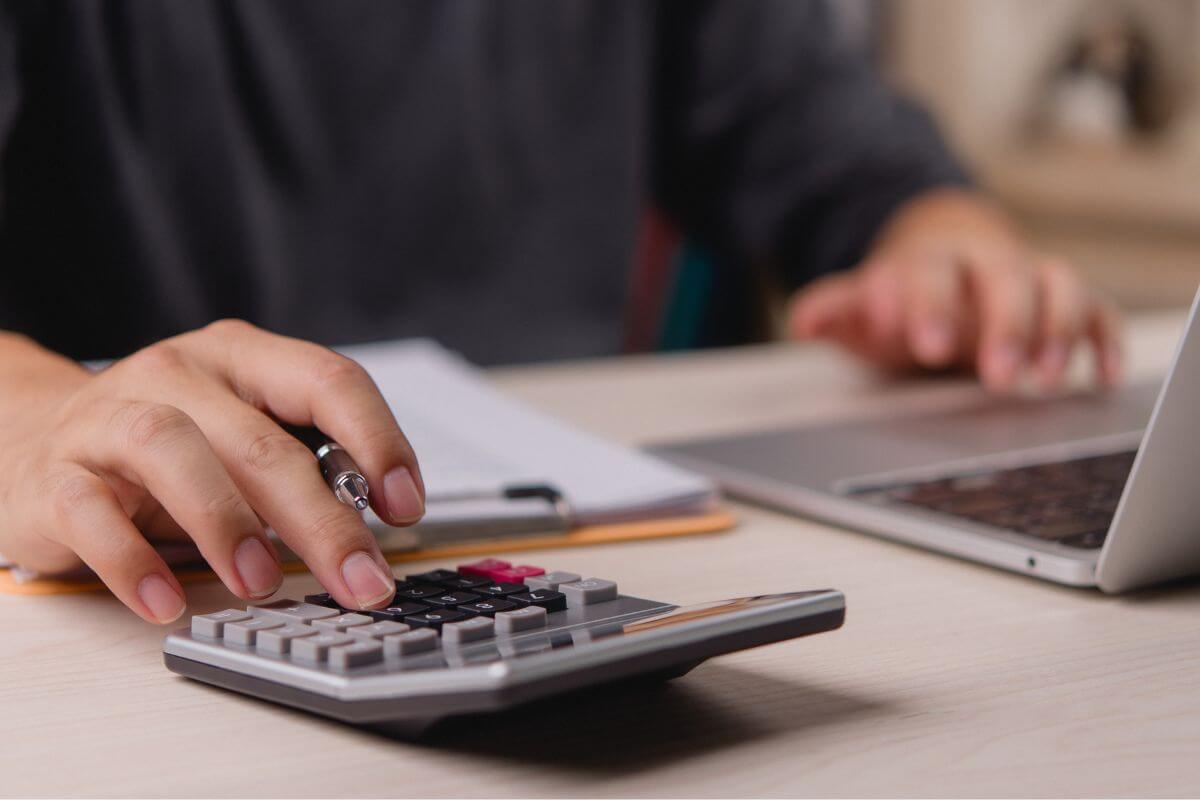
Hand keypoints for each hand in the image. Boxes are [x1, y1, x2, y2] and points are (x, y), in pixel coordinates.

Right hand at [0, 321, 423, 621]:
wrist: (36, 443)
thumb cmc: (167, 448)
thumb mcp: (241, 435)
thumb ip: (302, 463)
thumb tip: (375, 528)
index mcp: (243, 357)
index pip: (327, 380)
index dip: (378, 440)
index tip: (405, 507)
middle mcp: (179, 373)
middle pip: (261, 440)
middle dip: (322, 519)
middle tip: (361, 579)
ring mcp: (109, 418)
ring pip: (171, 451)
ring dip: (227, 523)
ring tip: (261, 581)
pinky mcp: (55, 475)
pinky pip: (90, 514)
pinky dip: (132, 563)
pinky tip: (167, 602)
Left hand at [787, 189, 1122, 391]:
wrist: (943, 264)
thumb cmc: (899, 300)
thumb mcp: (862, 310)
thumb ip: (836, 312)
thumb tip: (802, 321)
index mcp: (929, 262)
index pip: (931, 273)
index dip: (928, 304)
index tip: (924, 343)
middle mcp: (985, 263)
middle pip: (1004, 277)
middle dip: (1004, 325)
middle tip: (996, 376)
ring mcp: (1028, 278)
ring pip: (1058, 285)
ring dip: (1057, 330)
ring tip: (1044, 382)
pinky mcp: (1064, 301)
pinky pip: (1096, 309)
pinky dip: (1102, 339)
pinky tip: (1099, 377)